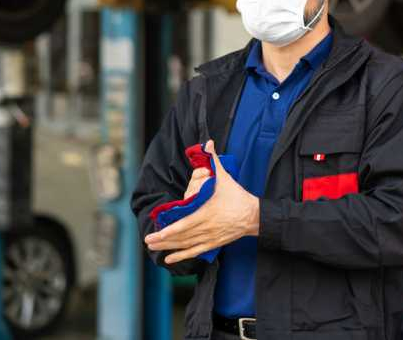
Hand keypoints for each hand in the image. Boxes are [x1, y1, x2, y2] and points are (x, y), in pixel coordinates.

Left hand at [145, 139, 259, 263]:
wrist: (254, 215)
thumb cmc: (237, 196)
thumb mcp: (225, 177)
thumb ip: (213, 160)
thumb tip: (208, 142)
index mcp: (207, 212)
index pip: (186, 224)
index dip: (170, 230)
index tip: (157, 232)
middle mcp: (207, 227)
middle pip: (182, 236)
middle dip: (163, 240)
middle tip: (148, 240)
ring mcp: (210, 237)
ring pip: (186, 245)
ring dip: (169, 247)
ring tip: (152, 247)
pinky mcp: (213, 243)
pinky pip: (195, 251)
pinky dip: (181, 256)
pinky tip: (168, 259)